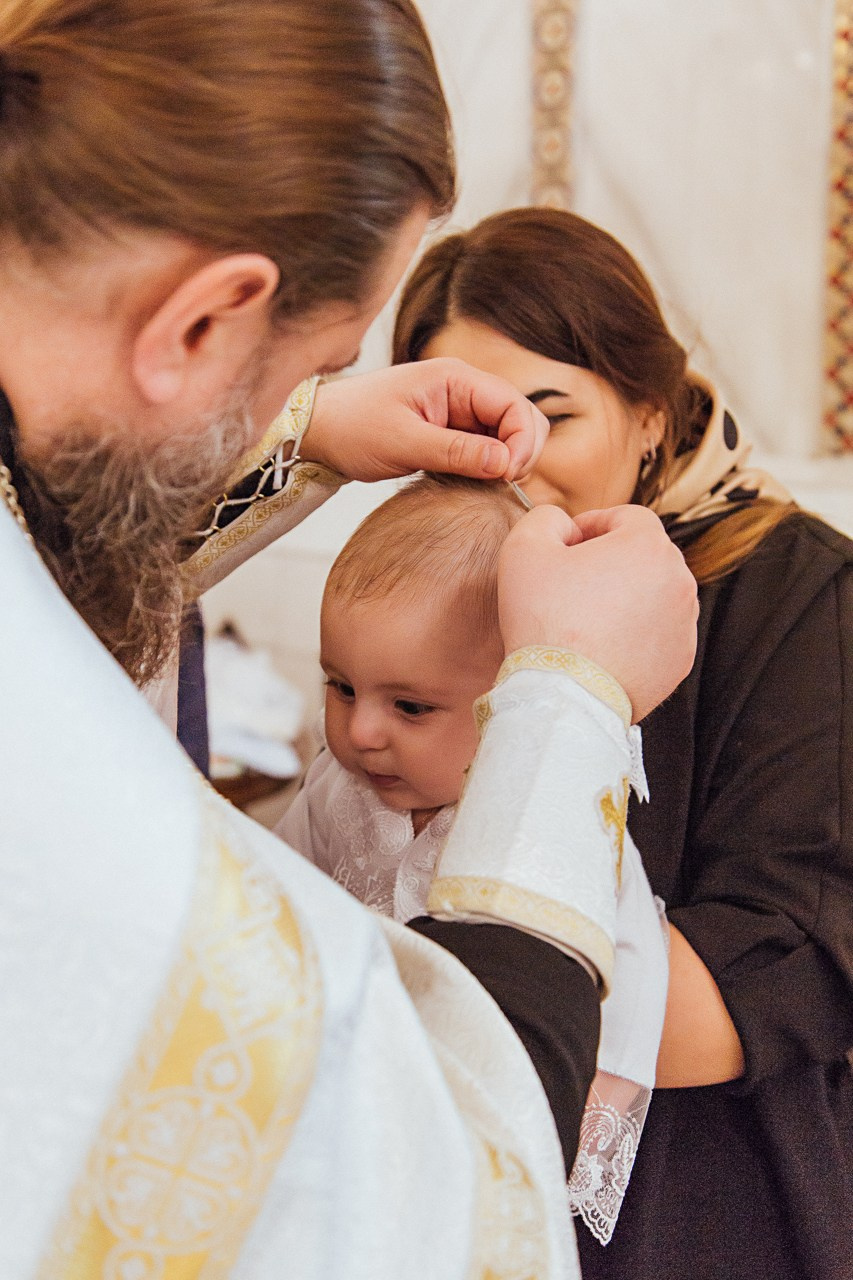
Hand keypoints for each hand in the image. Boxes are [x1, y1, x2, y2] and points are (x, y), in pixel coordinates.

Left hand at [300, 359, 547, 481]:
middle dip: (522, 452)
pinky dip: (490, 467)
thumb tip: (505, 464)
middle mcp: (465, 389)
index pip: (516, 405)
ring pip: (508, 436)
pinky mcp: (452, 432)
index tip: (506, 476)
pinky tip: (475, 484)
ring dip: (507, 462)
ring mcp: (460, 411)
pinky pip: (487, 448)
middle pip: (522, 418)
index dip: (522, 442)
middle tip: (501, 485)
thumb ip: (456, 452)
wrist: (320, 431)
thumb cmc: (353, 426)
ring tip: (487, 486)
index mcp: (456, 378)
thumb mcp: (403, 442)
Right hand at [498, 504, 698, 721]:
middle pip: (644, 554)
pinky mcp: (680, 659)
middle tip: (573, 583)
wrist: (565, 696)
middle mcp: (679, 580)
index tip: (568, 546)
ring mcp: (684, 623)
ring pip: (654, 593)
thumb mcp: (524, 549)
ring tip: (587, 618)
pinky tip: (602, 645)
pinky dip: (635, 632)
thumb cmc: (545, 621)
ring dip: (625, 596)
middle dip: (611, 561)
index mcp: (648, 545)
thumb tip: (564, 525)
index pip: (626, 516)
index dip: (593, 524)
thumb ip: (546, 518)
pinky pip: (658, 632)